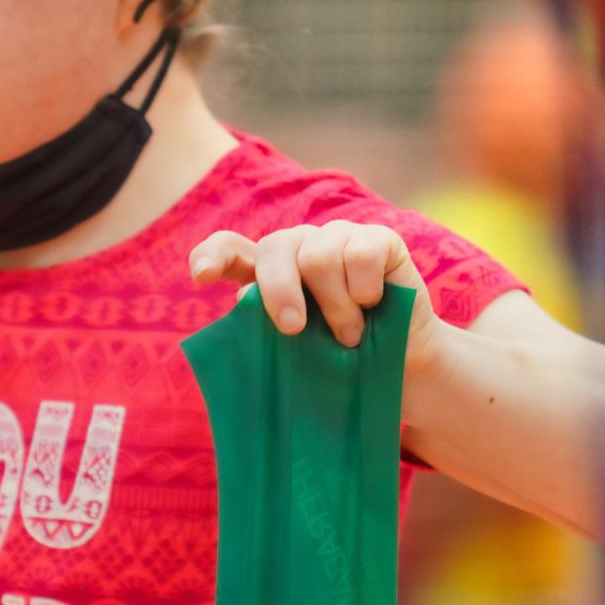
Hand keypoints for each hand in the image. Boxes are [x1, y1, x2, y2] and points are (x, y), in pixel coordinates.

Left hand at [189, 220, 440, 363]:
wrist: (403, 366)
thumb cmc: (342, 361)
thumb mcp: (297, 351)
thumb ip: (265, 329)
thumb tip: (242, 300)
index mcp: (271, 273)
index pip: (231, 250)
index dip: (212, 256)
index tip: (201, 278)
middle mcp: (300, 248)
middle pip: (275, 247)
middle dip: (279, 291)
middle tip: (293, 329)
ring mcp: (339, 238)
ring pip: (319, 256)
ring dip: (335, 306)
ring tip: (349, 336)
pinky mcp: (378, 239)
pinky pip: (360, 254)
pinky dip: (365, 290)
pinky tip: (374, 305)